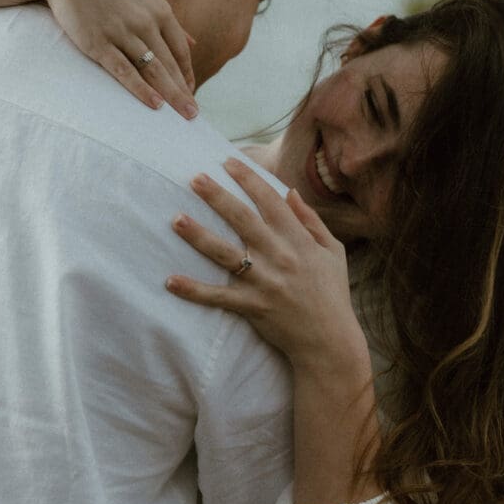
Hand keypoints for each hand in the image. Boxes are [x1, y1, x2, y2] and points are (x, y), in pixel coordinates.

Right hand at [0, 0, 197, 117]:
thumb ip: (167, 15)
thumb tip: (191, 40)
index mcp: (158, 9)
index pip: (180, 49)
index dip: (187, 72)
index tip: (191, 91)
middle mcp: (144, 23)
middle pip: (170, 64)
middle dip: (184, 91)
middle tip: (193, 115)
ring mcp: (122, 33)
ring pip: (152, 70)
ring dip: (170, 95)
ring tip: (182, 116)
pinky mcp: (98, 43)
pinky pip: (124, 71)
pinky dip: (140, 89)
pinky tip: (154, 105)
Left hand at [166, 157, 364, 373]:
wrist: (330, 341)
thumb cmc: (332, 293)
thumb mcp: (333, 252)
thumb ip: (311, 221)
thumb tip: (290, 192)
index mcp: (298, 240)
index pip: (270, 201)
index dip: (249, 179)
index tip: (227, 161)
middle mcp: (279, 257)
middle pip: (242, 220)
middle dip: (217, 197)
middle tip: (194, 178)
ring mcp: (263, 282)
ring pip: (225, 254)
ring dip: (199, 236)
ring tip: (176, 219)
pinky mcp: (251, 306)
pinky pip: (218, 297)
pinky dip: (194, 290)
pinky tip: (170, 281)